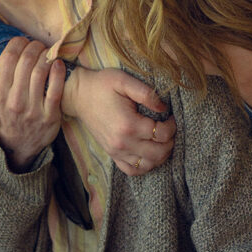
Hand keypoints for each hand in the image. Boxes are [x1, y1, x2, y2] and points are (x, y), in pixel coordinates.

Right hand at [0, 37, 64, 171]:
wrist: (17, 146)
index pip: (8, 58)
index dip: (16, 43)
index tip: (20, 41)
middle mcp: (15, 101)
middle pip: (26, 61)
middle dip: (32, 46)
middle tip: (35, 44)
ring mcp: (33, 109)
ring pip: (41, 72)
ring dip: (45, 55)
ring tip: (45, 52)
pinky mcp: (50, 116)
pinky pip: (56, 89)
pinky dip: (58, 72)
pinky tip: (57, 63)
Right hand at [61, 67, 175, 175]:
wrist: (79, 95)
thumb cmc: (102, 85)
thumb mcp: (124, 80)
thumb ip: (146, 93)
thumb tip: (164, 107)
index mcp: (128, 125)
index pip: (162, 134)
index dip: (171, 126)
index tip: (170, 116)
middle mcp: (122, 143)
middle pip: (158, 153)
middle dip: (170, 142)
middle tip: (169, 128)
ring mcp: (116, 151)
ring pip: (148, 165)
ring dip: (160, 155)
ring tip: (161, 140)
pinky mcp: (112, 154)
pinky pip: (133, 170)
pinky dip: (145, 165)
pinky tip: (148, 152)